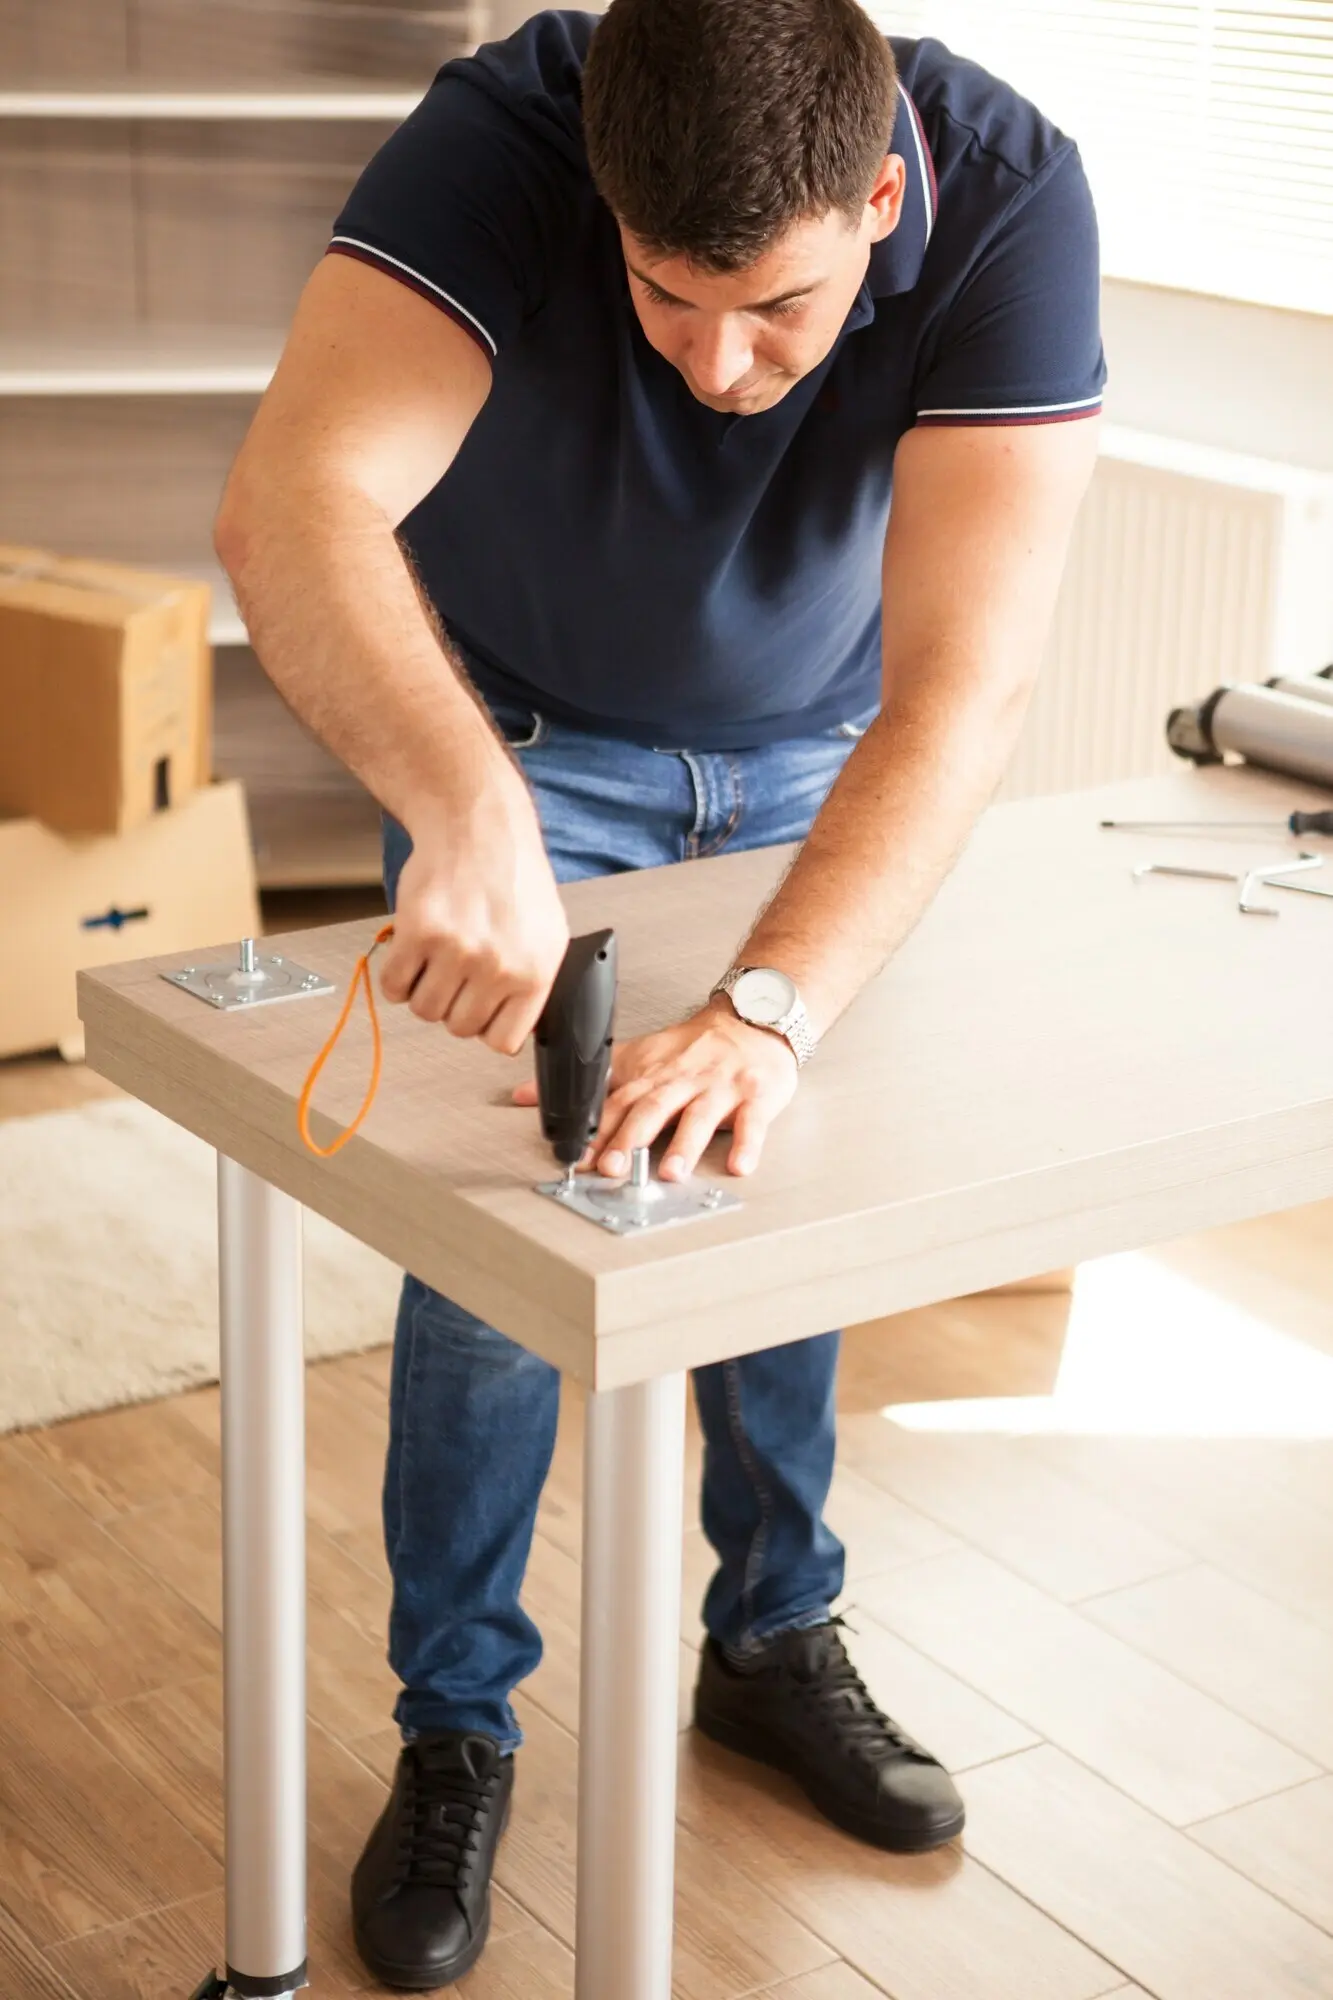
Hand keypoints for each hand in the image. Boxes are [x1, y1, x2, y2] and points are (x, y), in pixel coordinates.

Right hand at [379, 768, 568, 1054]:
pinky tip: (413, 949)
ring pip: (425, 1010)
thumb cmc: (510, 876)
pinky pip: (394, 985)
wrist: (476, 826)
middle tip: (454, 970)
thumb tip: (511, 1026)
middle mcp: (500, 966)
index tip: (479, 1007)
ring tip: (435, 957)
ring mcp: (459, 951)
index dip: (485, 1025)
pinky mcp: (419, 933)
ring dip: (422, 989)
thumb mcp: (546, 934)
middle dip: (452, 1003)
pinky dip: (397, 975)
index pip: (502, 1041)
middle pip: (458, 1027)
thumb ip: (531, 983)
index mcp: (535, 972)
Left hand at [514, 997, 798, 1177]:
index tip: (576, 1158)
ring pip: (699, 1116)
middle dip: (630, 1139)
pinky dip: (748, 1144)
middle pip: (652, 1109)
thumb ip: (589, 1082)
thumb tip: (527, 1096)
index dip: (594, 1131)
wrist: (750, 1019)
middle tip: (613, 1168)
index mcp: (650, 1076)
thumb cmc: (693, 1047)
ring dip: (684, 1145)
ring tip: (671, 1172)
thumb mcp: (637, 1057)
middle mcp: (680, 1082)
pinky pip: (752, 1122)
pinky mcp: (755, 1095)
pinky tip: (740, 1165)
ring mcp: (719, 1088)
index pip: (616, 1104)